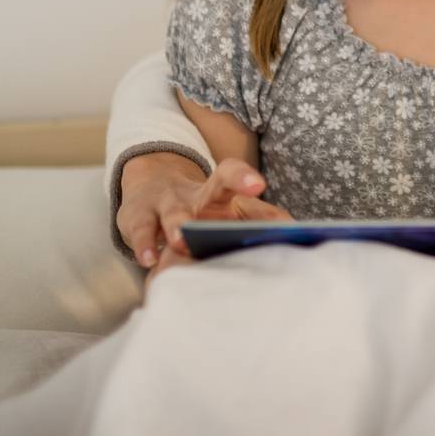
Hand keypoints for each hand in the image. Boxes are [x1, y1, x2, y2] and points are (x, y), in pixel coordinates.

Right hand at [116, 153, 292, 269]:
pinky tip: (149, 260)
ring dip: (180, 224)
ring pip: (175, 210)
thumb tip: (297, 233)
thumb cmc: (199, 210)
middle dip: (237, 180)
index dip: (256, 180)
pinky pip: (142, 231)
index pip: (240, 176)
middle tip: (255, 185)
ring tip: (184, 241)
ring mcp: (166, 203)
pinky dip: (145, 245)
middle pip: (219, 181)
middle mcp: (197, 193)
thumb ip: (259, 220)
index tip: (268, 188)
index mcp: (222, 191)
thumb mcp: (226, 211)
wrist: (149, 190)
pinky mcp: (137, 218)